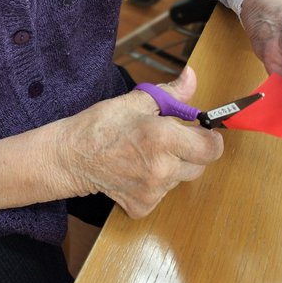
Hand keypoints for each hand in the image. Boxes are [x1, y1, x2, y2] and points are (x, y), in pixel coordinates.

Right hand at [48, 66, 222, 217]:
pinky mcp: (143, 207)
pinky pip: (163, 194)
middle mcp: (162, 169)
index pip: (211, 148)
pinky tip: (136, 169)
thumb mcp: (137, 101)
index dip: (210, 138)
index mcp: (163, 138)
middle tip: (169, 138)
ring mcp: (153, 191)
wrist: (70, 156)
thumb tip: (192, 76)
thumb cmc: (101, 124)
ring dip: (173, 166)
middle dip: (191, 150)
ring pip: (180, 178)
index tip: (202, 131)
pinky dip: (156, 182)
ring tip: (146, 152)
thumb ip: (172, 93)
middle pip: (200, 165)